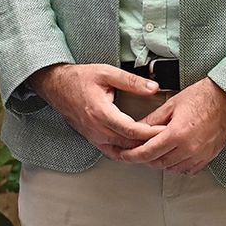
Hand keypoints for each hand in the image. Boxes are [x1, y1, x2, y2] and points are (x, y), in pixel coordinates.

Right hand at [29, 63, 162, 159]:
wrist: (56, 86)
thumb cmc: (78, 79)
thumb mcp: (106, 72)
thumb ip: (131, 81)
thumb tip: (153, 87)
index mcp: (101, 112)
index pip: (132, 131)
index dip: (152, 133)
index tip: (167, 130)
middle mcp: (97, 128)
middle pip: (129, 144)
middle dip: (151, 143)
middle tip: (169, 138)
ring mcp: (94, 136)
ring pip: (122, 151)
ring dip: (140, 150)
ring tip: (157, 145)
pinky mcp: (92, 139)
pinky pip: (112, 153)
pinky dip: (127, 153)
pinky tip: (137, 149)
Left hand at [117, 78, 225, 173]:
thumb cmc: (202, 97)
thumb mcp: (171, 105)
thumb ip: (152, 120)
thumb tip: (136, 128)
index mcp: (177, 134)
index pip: (147, 152)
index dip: (132, 156)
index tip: (123, 155)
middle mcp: (189, 148)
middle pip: (158, 163)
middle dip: (144, 159)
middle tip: (135, 151)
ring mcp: (200, 155)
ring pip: (172, 168)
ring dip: (160, 162)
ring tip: (153, 151)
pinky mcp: (209, 157)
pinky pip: (188, 169)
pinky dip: (176, 165)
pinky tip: (172, 156)